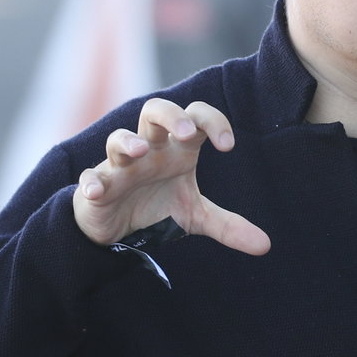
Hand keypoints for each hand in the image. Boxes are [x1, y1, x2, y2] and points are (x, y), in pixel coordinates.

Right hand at [73, 98, 270, 254]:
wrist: (118, 229)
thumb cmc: (158, 208)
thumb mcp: (196, 217)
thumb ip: (228, 226)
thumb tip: (265, 245)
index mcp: (177, 150)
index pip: (196, 118)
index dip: (213, 122)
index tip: (228, 146)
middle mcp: (150, 150)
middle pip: (155, 111)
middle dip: (171, 116)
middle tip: (187, 133)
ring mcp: (121, 166)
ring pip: (119, 139)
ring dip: (127, 142)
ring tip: (140, 151)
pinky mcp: (98, 185)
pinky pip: (91, 178)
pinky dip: (92, 183)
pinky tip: (96, 192)